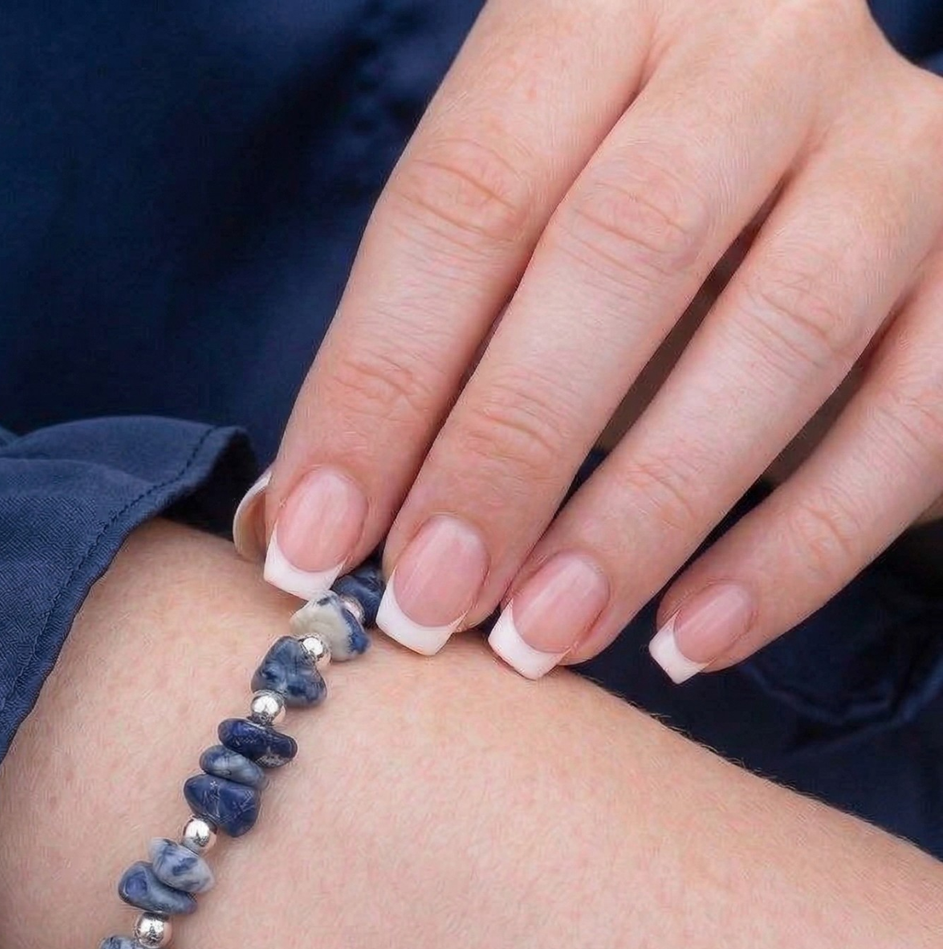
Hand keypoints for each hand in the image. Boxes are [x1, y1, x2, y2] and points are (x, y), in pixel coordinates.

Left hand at [240, 0, 942, 680]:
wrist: (789, 154)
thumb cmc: (594, 207)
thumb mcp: (503, 225)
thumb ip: (421, 351)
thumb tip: (313, 534)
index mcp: (594, 14)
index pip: (467, 199)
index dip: (380, 384)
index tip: (317, 541)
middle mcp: (756, 50)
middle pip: (623, 249)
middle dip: (509, 451)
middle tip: (431, 603)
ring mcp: (890, 148)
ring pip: (783, 328)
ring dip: (645, 511)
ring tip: (546, 637)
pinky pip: (914, 414)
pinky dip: (800, 546)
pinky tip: (694, 639)